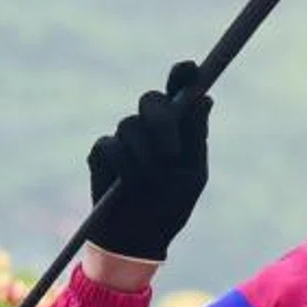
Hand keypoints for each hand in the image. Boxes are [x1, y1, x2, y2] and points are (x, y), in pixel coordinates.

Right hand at [84, 59, 211, 260]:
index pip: (179, 92)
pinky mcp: (101, 153)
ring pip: (130, 125)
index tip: (191, 68)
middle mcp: (149, 128)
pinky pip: (111, 147)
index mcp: (177, 129)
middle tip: (172, 152)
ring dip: (145, 157)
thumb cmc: (171, 206)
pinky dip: (125, 168)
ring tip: (153, 183)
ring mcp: (123, 138)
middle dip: (162, 121)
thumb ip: (197, 137)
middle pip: (152, 100)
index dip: (182, 75)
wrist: (140, 239)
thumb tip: (205, 98)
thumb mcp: (193, 175)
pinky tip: (130, 185)